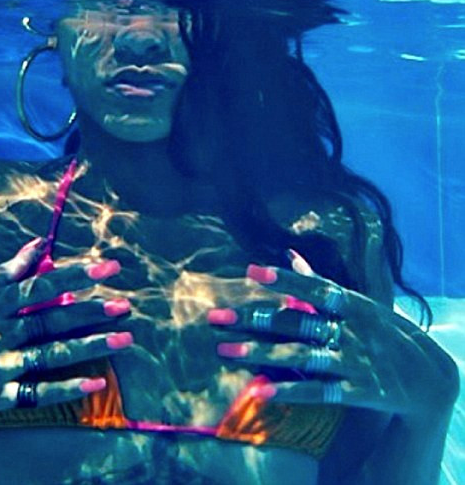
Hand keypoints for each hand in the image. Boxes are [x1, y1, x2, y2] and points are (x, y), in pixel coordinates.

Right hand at [0, 238, 132, 422]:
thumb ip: (7, 270)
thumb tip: (41, 242)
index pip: (41, 286)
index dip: (76, 275)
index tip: (108, 266)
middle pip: (52, 321)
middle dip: (91, 312)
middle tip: (125, 305)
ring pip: (52, 355)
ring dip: (90, 347)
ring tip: (125, 339)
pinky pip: (37, 394)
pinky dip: (67, 388)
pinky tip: (97, 381)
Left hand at [208, 251, 458, 419]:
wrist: (430, 379)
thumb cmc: (386, 332)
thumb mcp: (361, 303)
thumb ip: (320, 282)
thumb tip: (290, 254)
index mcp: (352, 305)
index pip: (314, 287)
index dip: (284, 279)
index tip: (251, 271)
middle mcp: (350, 330)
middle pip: (297, 322)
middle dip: (255, 319)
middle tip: (216, 317)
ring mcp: (353, 361)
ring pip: (301, 356)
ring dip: (261, 354)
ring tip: (226, 351)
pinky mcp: (356, 391)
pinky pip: (318, 392)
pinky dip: (289, 391)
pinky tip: (259, 392)